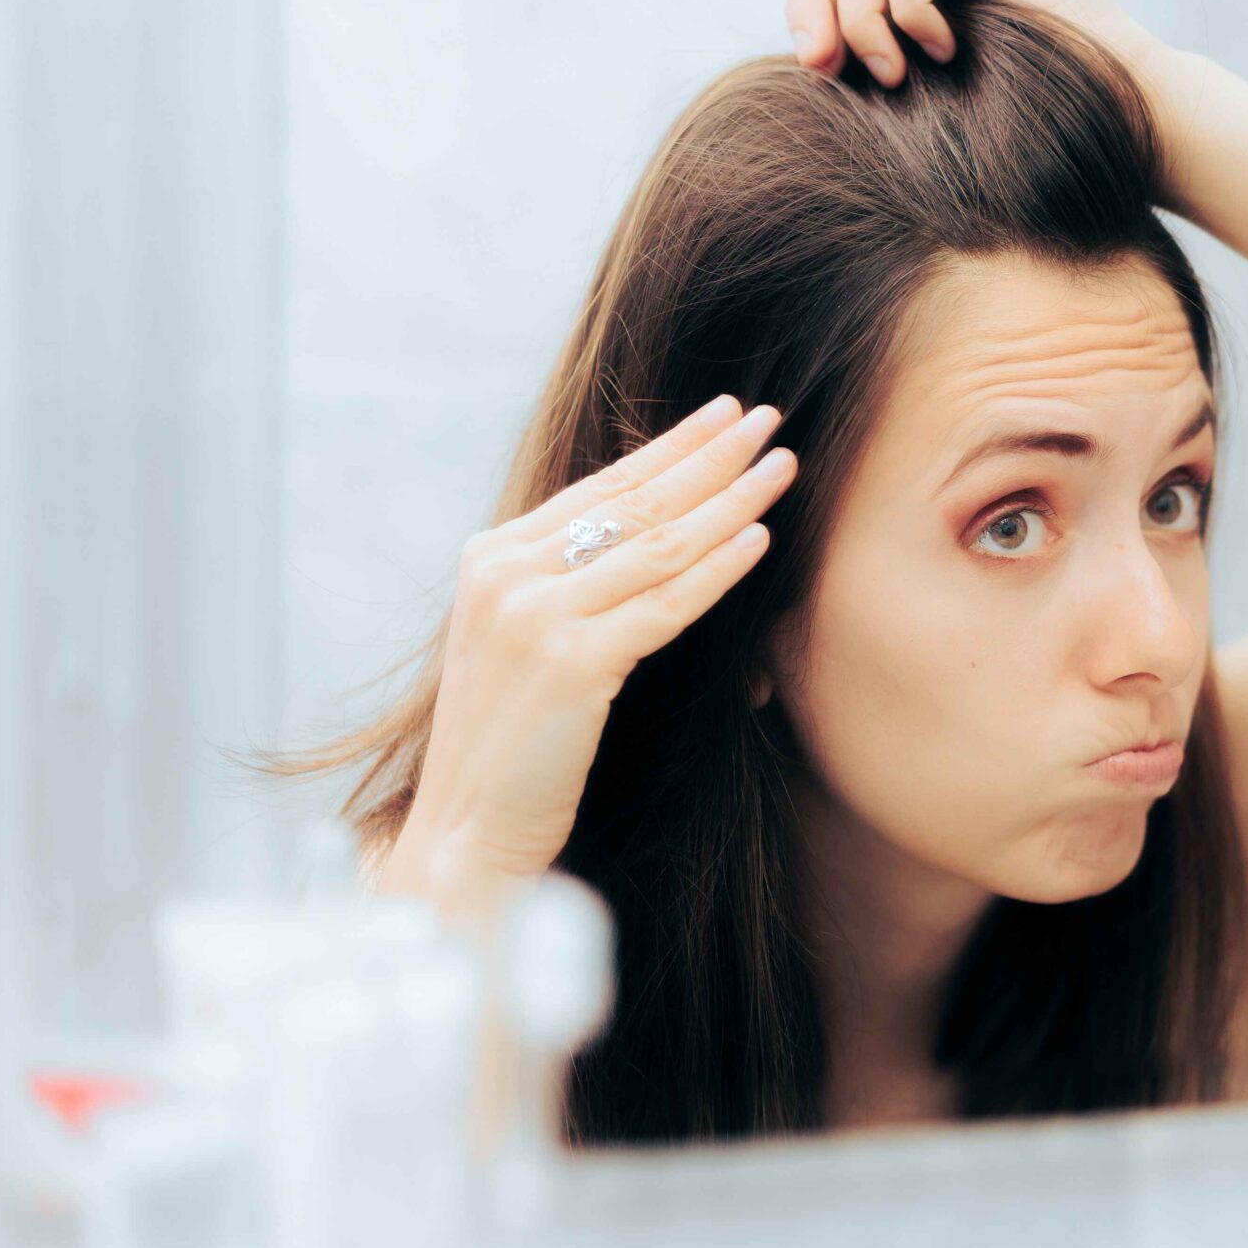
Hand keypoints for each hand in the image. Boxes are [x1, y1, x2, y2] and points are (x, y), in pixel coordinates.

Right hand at [378, 397, 796, 923]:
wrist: (466, 832)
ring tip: (782, 466)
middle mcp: (506, 575)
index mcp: (492, 560)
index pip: (601, 488)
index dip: (670, 447)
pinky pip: (666, 603)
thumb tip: (651, 535)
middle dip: (709, 456)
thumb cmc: (512, 749)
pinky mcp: (570, 662)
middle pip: (633, 501)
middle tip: (769, 419)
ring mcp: (534, 616)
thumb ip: (568, 586)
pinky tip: (762, 538)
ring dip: (730, 499)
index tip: (725, 415)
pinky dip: (720, 568)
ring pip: (657, 544)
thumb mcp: (525, 644)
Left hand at [783, 0, 1163, 89]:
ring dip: (861, 18)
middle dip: (814, 1)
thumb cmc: (1021, 128)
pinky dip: (907, 7)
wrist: (1108, 124)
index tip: (815, 69)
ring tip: (896, 75)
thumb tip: (804, 50)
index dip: (806, 3)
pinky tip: (942, 51)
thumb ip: (867, 58)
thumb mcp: (919, 93)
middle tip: (824, 65)